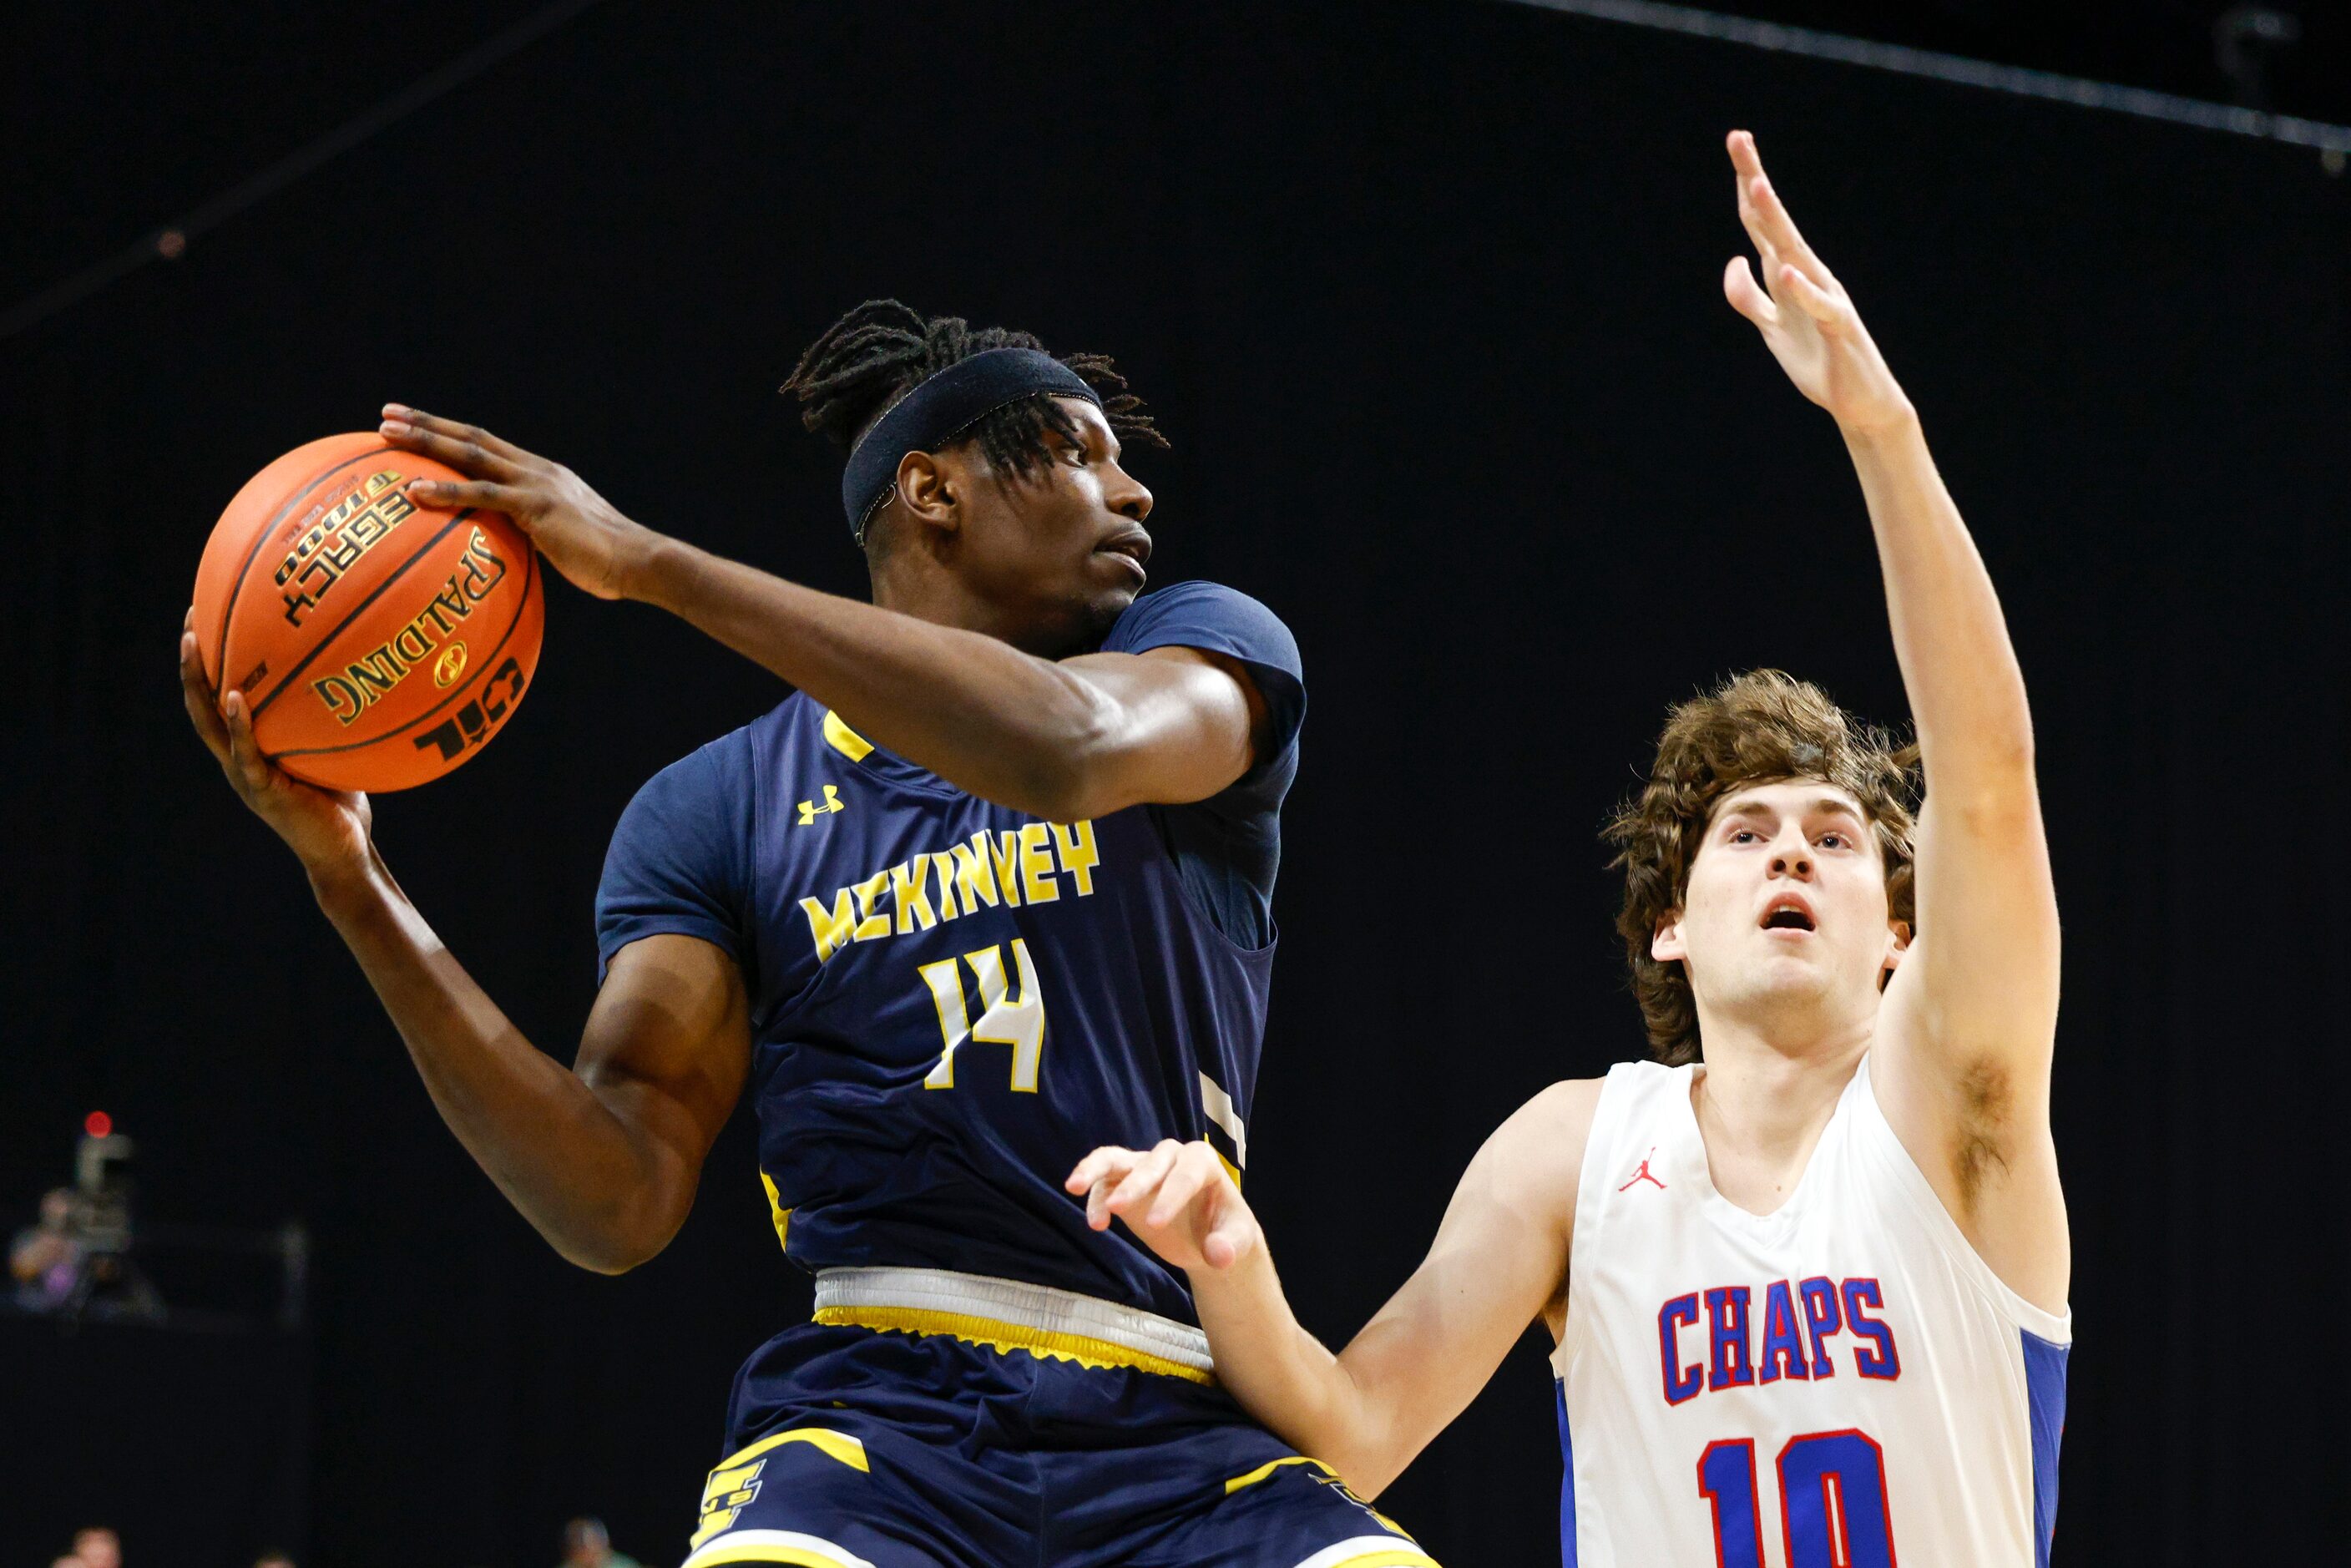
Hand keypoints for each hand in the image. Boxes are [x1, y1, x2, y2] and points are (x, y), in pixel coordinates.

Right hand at [180, 610, 373, 877]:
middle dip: (192, 661)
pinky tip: (236, 697)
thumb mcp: (331, 749)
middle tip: (190, 617)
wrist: (344, 852)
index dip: (208, 664)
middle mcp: (237, 759)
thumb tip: (359, 669)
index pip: (217, 699)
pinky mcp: (263, 791)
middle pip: (201, 703)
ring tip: (195, 643)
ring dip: (199, 683)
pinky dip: (239, 725)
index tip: (206, 618)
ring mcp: (245, 776)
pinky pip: (246, 753)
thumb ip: (328, 718)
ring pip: (210, 723)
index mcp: (248, 750)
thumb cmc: (343, 800)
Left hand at [377, 406, 660, 599]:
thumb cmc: (605, 563)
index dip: (449, 432)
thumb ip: (535, 536)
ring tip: (387, 434)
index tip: (415, 423)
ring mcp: (536, 485)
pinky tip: (415, 491)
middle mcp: (536, 470)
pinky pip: (482, 495)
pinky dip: (446, 490)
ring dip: (426, 441)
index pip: (487, 445)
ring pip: (471, 455)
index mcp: (542, 475)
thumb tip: (510, 553)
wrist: (638, 561)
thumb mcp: (565, 541)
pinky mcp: (537, 507)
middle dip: (427, 424)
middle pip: (472, 439)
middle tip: (387, 415)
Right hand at [1066, 1140, 1262, 1272]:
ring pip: (1115, 1158)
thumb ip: (1229, 1247)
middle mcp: (1172, 1157)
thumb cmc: (1226, 1231)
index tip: (1154, 1225)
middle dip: (1134, 1184)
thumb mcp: (1238, 1240)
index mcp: (1203, 1162)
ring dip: (1094, 1170)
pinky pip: (1103, 1184)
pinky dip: (1094, 1199)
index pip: (1185, 1173)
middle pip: (1150, 1163)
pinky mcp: (1123, 1184)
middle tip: (1118, 1208)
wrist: (1210, 1237)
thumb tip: (1217, 1256)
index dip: (1169, 1196)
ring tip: (1074, 1187)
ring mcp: (1144, 1168)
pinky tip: (1096, 1224)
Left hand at [1722, 130, 1914, 433]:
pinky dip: (1803, 290)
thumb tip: (1735, 260)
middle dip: (1755, 182)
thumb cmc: (1817, 360)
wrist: (1859, 401)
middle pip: (1774, 224)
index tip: (1736, 141)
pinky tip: (1786, 272)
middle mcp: (1807, 276)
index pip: (1760, 224)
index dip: (1746, 186)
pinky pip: (1819, 307)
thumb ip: (1749, 297)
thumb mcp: (1770, 329)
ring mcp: (1824, 299)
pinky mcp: (1838, 329)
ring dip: (1774, 221)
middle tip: (1738, 139)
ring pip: (1795, 254)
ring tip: (1756, 186)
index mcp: (1787, 275)